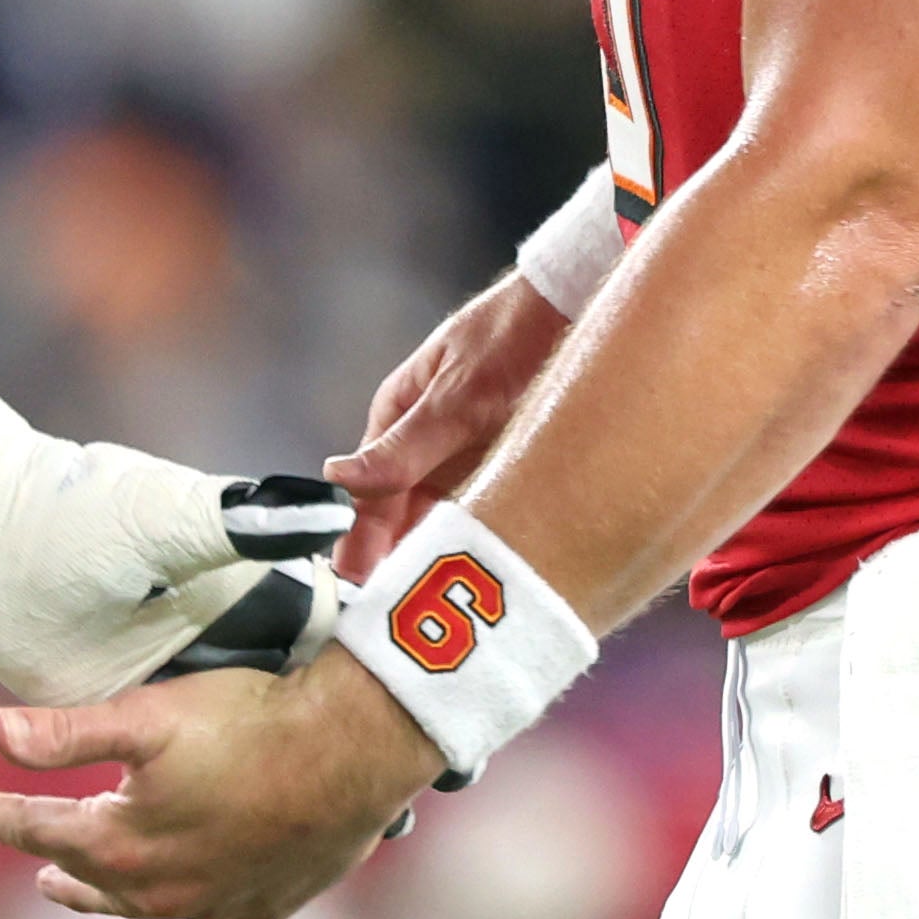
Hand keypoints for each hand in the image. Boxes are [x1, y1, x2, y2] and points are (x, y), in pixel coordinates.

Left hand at [0, 648, 443, 918]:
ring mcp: (211, 901)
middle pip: (86, 874)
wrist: (345, 752)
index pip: (34, 827)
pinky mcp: (263, 904)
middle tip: (28, 861)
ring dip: (106, 901)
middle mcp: (157, 884)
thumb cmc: (245, 723)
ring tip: (73, 893)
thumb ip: (67, 731)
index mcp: (119, 839)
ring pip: (141, 908)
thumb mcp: (146, 715)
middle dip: (51, 860)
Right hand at [326, 268, 568, 582]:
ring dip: (441, 555)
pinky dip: (482, 538)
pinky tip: (490, 573)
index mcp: (398, 414)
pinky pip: (486, 510)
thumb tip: (335, 479)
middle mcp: (426, 440)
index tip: (361, 594)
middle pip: (402, 515)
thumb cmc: (514, 333)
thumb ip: (404, 447)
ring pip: (443, 518)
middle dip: (399, 562)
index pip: (368, 494)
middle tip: (401, 617)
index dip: (361, 545)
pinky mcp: (506, 461)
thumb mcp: (458, 395)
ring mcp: (466, 452)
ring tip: (442, 611)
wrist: (582, 301)